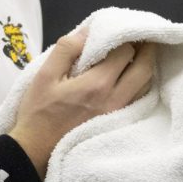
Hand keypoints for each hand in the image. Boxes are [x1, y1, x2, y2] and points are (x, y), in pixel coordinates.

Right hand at [8, 31, 155, 178]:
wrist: (36, 150)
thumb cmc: (39, 111)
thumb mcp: (44, 75)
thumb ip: (66, 49)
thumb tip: (88, 31)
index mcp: (97, 84)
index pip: (126, 52)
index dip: (125, 37)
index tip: (120, 31)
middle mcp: (115, 98)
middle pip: (145, 68)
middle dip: (146, 49)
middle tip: (141, 38)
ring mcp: (119, 113)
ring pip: (146, 85)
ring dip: (146, 67)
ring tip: (138, 55)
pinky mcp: (118, 124)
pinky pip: (140, 100)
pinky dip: (141, 85)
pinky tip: (132, 78)